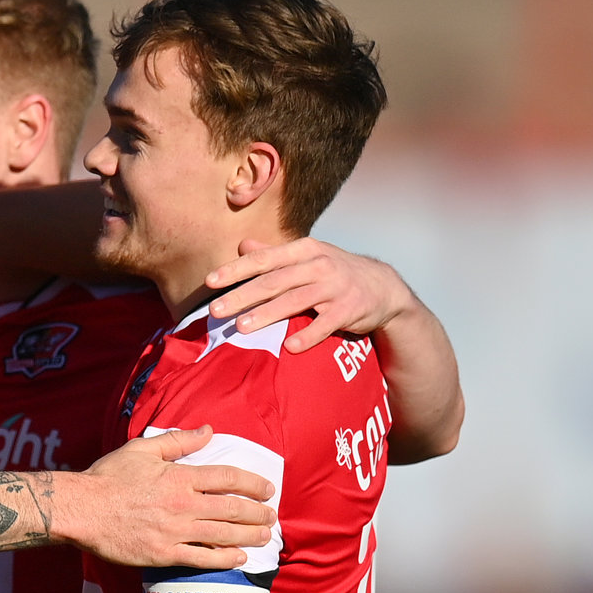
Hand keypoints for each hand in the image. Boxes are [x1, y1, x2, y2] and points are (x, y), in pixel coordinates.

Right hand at [61, 426, 275, 569]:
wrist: (80, 510)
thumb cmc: (108, 477)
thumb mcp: (141, 450)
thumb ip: (178, 441)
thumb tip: (209, 430)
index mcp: (179, 477)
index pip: (228, 477)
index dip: (253, 483)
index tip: (268, 489)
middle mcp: (182, 504)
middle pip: (233, 509)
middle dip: (258, 513)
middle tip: (271, 517)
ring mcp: (174, 531)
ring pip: (223, 535)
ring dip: (249, 536)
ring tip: (264, 537)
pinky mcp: (163, 554)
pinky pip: (202, 558)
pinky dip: (224, 559)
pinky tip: (239, 559)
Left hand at [205, 238, 420, 354]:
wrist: (382, 288)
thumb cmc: (333, 273)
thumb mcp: (307, 257)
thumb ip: (274, 254)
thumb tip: (242, 245)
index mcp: (304, 250)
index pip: (264, 259)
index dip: (236, 270)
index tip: (209, 282)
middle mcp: (319, 266)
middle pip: (274, 281)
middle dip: (242, 296)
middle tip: (215, 310)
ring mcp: (335, 288)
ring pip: (296, 301)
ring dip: (267, 314)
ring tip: (240, 327)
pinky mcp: (350, 310)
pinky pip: (326, 325)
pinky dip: (308, 336)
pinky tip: (289, 348)